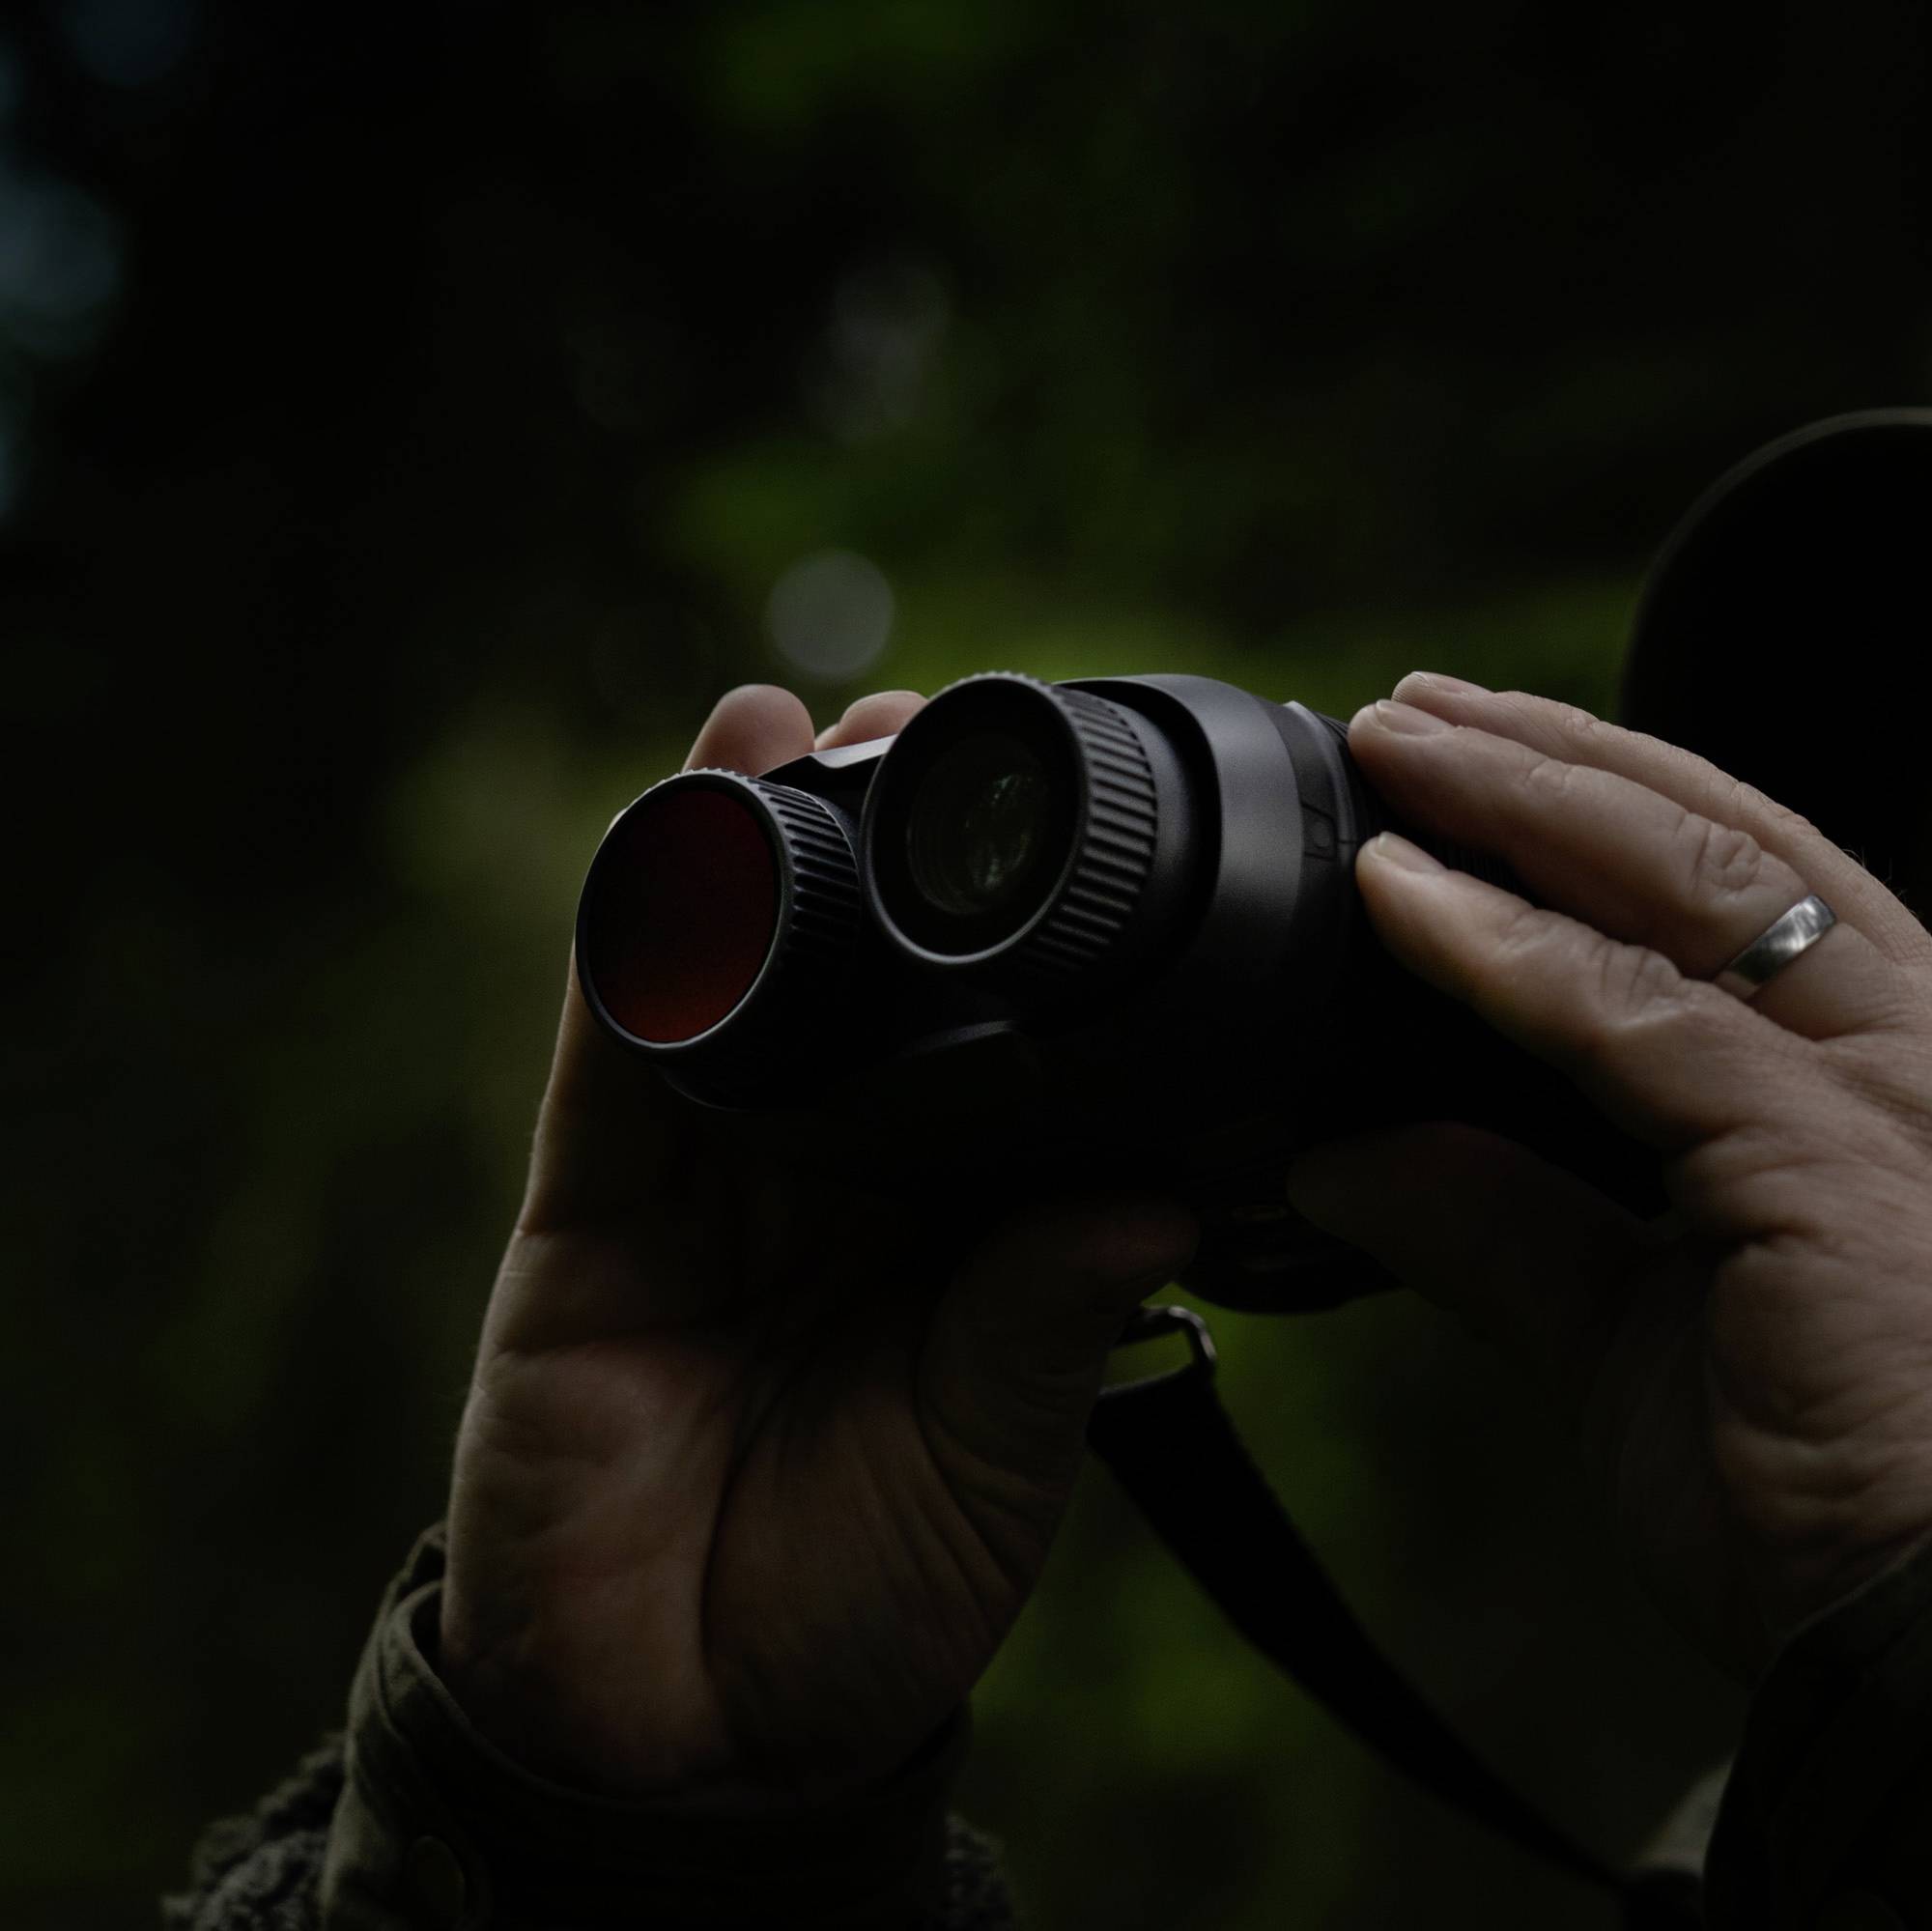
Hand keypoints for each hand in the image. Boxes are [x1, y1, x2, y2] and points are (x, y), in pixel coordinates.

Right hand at [439, 685, 1196, 1800]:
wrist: (683, 1725)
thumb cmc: (864, 1595)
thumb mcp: (990, 1462)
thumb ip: (1043, 1324)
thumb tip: (1157, 1203)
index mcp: (949, 1221)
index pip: (989, 1045)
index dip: (1017, 935)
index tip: (1064, 823)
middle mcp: (836, 1175)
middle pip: (864, 976)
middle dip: (890, 850)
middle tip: (933, 729)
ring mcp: (712, 1177)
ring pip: (737, 976)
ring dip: (763, 844)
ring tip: (809, 724)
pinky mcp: (596, 1203)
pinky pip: (615, 1046)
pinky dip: (644, 929)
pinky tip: (687, 815)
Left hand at [1285, 672, 1931, 1679]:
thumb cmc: (1823, 1497)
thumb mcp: (1625, 1334)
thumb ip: (1498, 1230)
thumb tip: (1339, 1160)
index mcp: (1868, 1073)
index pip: (1730, 885)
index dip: (1590, 808)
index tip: (1454, 768)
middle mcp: (1903, 1050)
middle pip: (1715, 839)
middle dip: (1550, 758)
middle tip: (1406, 708)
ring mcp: (1887, 1092)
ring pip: (1690, 880)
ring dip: (1525, 797)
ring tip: (1396, 740)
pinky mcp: (1835, 1161)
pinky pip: (1637, 1021)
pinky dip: (1504, 951)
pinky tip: (1397, 897)